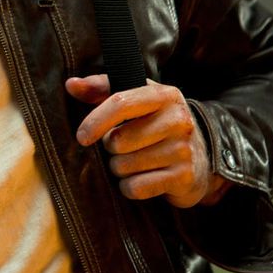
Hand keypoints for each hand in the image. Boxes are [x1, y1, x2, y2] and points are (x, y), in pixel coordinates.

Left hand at [66, 75, 228, 208]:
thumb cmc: (156, 123)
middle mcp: (178, 119)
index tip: (82, 136)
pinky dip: (129, 187)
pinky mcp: (183, 177)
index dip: (95, 120)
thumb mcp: (136, 99)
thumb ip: (102, 88)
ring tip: (134, 161)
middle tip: (123, 147)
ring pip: (125, 165)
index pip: (120, 102)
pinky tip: (141, 179)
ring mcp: (183, 149)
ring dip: (120, 168)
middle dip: (111, 148)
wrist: (200, 157)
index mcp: (163, 95)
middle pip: (118, 140)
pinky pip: (136, 187)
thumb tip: (71, 84)